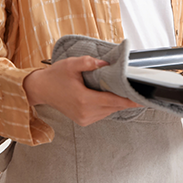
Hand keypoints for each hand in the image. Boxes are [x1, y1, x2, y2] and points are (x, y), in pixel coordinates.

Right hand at [24, 56, 139, 125]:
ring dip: (117, 102)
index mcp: (84, 100)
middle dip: (127, 100)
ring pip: (109, 111)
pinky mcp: (83, 120)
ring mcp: (84, 118)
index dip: (129, 100)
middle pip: (114, 107)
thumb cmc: (55, 76)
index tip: (142, 99)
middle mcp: (85, 112)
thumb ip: (88, 63)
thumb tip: (105, 63)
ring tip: (125, 91)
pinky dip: (108, 106)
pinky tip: (111, 96)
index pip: (113, 101)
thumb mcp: (71, 64)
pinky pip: (102, 113)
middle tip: (139, 92)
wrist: (40, 89)